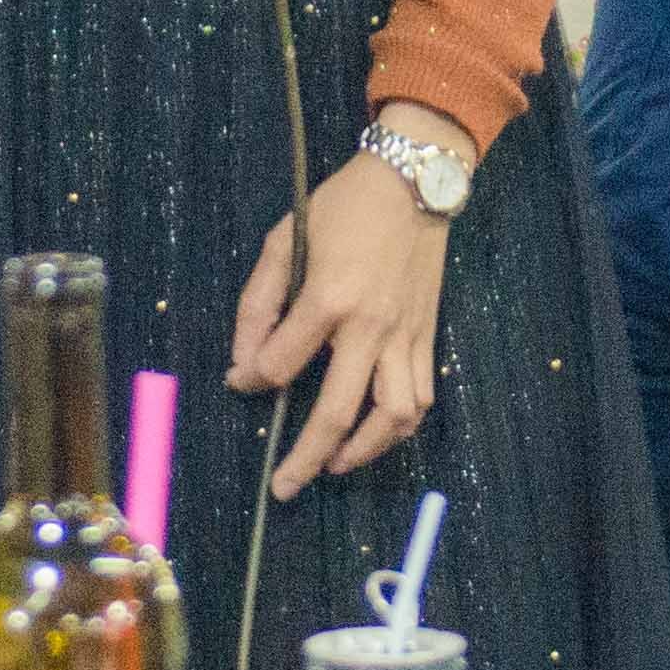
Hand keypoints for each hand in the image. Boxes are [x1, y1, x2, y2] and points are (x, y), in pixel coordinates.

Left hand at [232, 140, 450, 491]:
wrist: (414, 183)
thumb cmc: (343, 207)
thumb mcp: (284, 240)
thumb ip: (258, 303)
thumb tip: (244, 363)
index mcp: (328, 299)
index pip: (282, 363)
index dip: (253, 379)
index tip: (241, 382)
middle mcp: (370, 327)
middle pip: (337, 411)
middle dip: (307, 457)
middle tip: (284, 486)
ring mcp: (405, 336)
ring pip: (392, 417)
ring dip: (362, 452)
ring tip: (334, 465)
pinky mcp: (428, 337)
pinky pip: (421, 397)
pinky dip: (399, 427)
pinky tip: (376, 435)